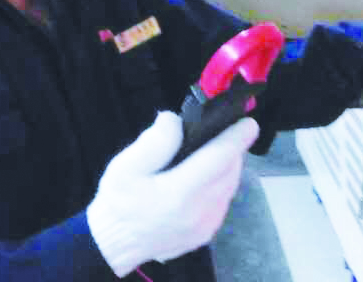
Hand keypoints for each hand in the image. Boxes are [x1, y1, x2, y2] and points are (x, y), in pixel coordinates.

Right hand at [87, 111, 258, 276]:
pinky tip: (207, 175)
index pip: (219, 159)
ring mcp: (206, 226)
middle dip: (232, 149)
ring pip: (230, 187)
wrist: (114, 243)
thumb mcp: (125, 165)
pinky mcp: (207, 233)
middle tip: (223, 130)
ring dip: (228, 166)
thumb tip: (177, 121)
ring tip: (215, 150)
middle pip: (229, 172)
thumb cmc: (119, 201)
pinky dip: (222, 183)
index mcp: (179, 194)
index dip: (236, 138)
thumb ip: (155, 141)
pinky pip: (224, 201)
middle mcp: (199, 212)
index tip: (248, 122)